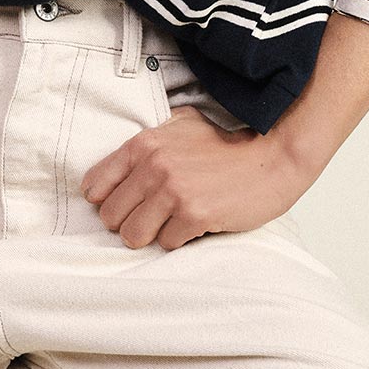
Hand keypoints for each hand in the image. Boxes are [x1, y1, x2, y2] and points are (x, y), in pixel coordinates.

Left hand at [79, 105, 310, 248]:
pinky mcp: (194, 215)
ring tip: (170, 224)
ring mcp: (173, 191)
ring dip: (151, 235)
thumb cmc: (227, 144)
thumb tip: (119, 163)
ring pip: (132, 236)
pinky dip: (179, 240)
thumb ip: (150, 139)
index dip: (106, 200)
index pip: (95, 184)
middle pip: (110, 216)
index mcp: (144, 144)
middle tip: (152, 217)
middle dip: (129, 221)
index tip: (123, 204)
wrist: (272, 157)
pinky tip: (195, 225)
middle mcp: (154, 166)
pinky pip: (166, 244)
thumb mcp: (182, 124)